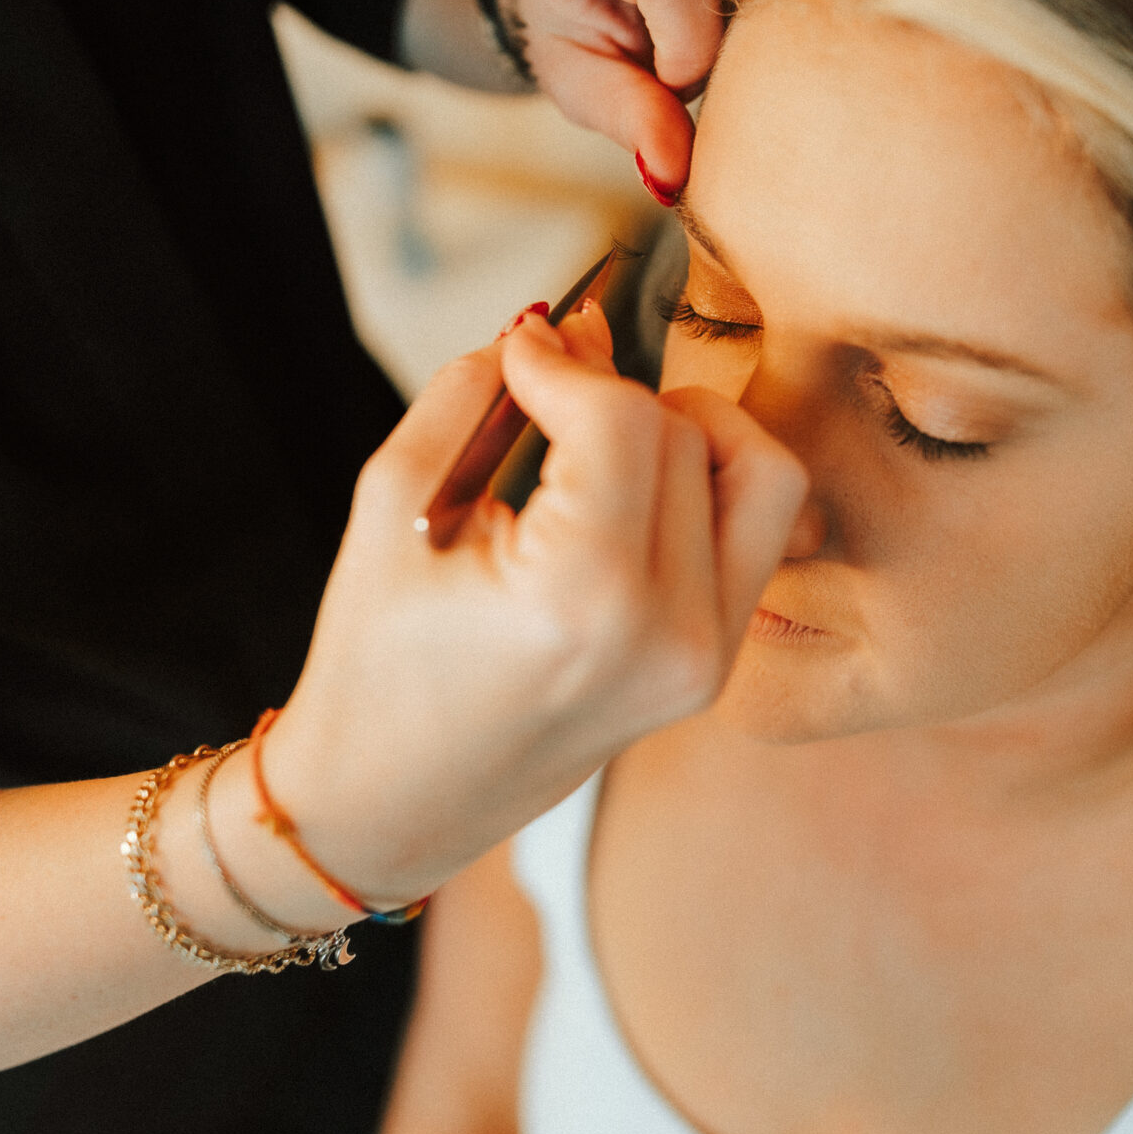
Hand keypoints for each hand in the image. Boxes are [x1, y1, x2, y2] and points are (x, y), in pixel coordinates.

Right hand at [263, 301, 805, 905]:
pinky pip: (755, 532)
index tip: (518, 349)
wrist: (390, 805)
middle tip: (542, 375)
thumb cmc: (374, 664)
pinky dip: (709, 481)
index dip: (567, 362)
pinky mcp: (713, 668)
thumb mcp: (395, 508)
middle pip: (687, 438)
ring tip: (604, 430)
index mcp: (583, 604)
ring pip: (758, 474)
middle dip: (615, 388)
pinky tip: (629, 479)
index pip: (624, 422)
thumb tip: (554, 327)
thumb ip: (473, 395)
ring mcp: (704, 660)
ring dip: (688, 427)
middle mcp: (667, 637)